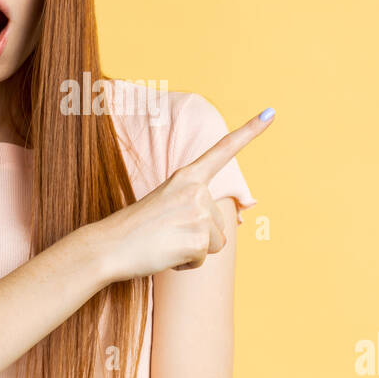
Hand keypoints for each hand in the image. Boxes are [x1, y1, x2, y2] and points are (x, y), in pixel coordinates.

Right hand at [89, 107, 274, 283]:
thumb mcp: (165, 204)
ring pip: (216, 242)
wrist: (108, 246)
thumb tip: (214, 232)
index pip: (222, 151)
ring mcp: (199, 213)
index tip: (270, 113)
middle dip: (197, 235)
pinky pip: (204, 259)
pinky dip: (187, 264)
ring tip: (165, 242)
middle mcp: (197, 190)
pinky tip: (166, 254)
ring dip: (193, 250)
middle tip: (165, 232)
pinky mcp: (199, 239)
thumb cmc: (134, 228)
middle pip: (219, 222)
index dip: (249, 132)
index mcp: (186, 176)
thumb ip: (191, 206)